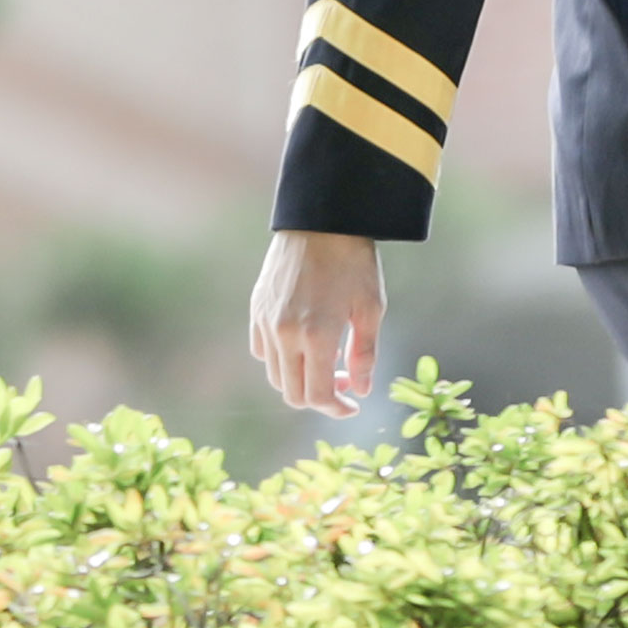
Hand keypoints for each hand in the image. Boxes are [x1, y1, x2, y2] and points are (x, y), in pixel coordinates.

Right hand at [249, 230, 383, 416]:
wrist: (321, 219)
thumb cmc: (353, 260)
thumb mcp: (371, 307)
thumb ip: (365, 354)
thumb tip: (360, 390)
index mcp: (316, 336)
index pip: (317, 395)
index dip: (336, 408)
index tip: (353, 405)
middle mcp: (285, 334)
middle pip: (292, 393)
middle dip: (320, 397)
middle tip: (345, 381)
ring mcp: (266, 322)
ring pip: (275, 375)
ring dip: (300, 380)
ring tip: (327, 362)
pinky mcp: (257, 309)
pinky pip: (262, 351)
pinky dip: (281, 360)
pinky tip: (303, 345)